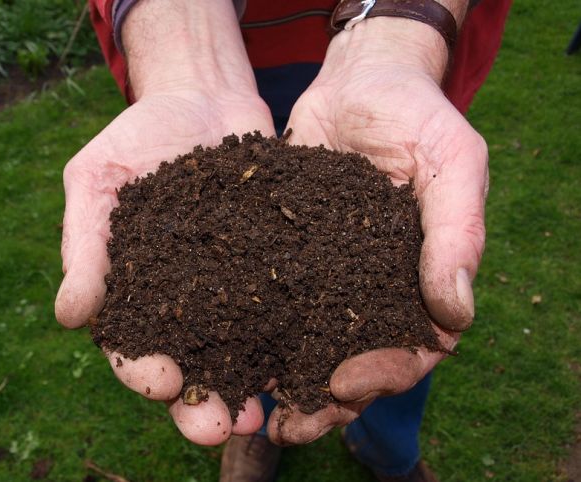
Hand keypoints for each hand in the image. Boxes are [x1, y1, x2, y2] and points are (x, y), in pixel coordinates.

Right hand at [55, 0, 274, 445]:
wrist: (201, 96)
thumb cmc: (138, 136)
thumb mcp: (97, 179)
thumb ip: (85, 244)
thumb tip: (69, 316)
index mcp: (135, 291)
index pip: (132, 345)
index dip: (143, 371)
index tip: (161, 382)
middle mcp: (186, 301)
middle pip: (191, 366)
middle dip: (202, 403)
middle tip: (220, 427)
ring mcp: (234, 286)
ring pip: (241, 352)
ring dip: (251, 387)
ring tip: (264, 414)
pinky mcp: (275, 266)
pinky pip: (285, 308)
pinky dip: (294, 339)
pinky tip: (309, 361)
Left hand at [267, 17, 486, 444]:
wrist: (358, 81)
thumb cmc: (416, 115)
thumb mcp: (452, 162)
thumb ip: (457, 233)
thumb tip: (455, 314)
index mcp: (419, 281)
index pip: (411, 349)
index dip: (382, 375)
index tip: (344, 384)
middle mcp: (371, 288)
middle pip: (352, 362)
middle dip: (322, 399)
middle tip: (287, 426)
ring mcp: (326, 275)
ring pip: (305, 343)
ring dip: (280, 380)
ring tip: (247, 408)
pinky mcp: (283, 255)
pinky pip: (266, 301)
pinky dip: (247, 330)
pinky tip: (219, 351)